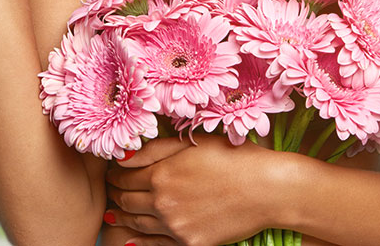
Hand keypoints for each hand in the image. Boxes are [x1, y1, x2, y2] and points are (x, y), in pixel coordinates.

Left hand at [104, 134, 278, 245]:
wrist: (267, 189)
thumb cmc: (233, 158)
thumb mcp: (192, 143)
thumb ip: (154, 149)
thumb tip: (121, 157)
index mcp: (161, 174)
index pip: (124, 177)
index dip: (115, 174)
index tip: (113, 172)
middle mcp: (163, 203)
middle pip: (126, 201)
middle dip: (116, 194)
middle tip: (112, 191)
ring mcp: (176, 227)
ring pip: (138, 224)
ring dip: (123, 217)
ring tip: (115, 213)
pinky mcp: (190, 244)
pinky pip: (157, 244)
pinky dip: (141, 241)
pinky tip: (132, 240)